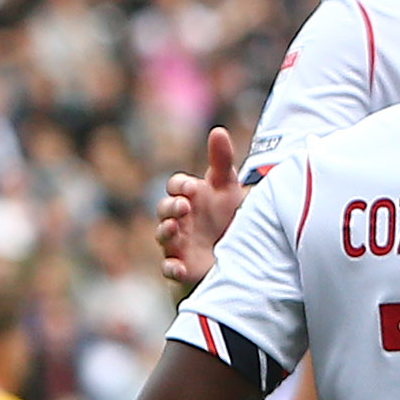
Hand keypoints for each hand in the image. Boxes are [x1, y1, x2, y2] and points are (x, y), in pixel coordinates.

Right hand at [156, 126, 245, 290]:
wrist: (236, 251)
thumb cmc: (227, 214)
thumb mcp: (228, 187)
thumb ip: (221, 160)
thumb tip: (218, 130)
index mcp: (189, 197)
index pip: (175, 186)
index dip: (180, 185)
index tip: (192, 187)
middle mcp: (179, 219)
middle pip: (164, 210)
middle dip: (170, 207)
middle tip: (185, 206)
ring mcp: (178, 243)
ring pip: (163, 236)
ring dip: (166, 231)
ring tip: (175, 227)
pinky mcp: (183, 267)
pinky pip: (169, 269)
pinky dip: (170, 268)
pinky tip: (178, 267)